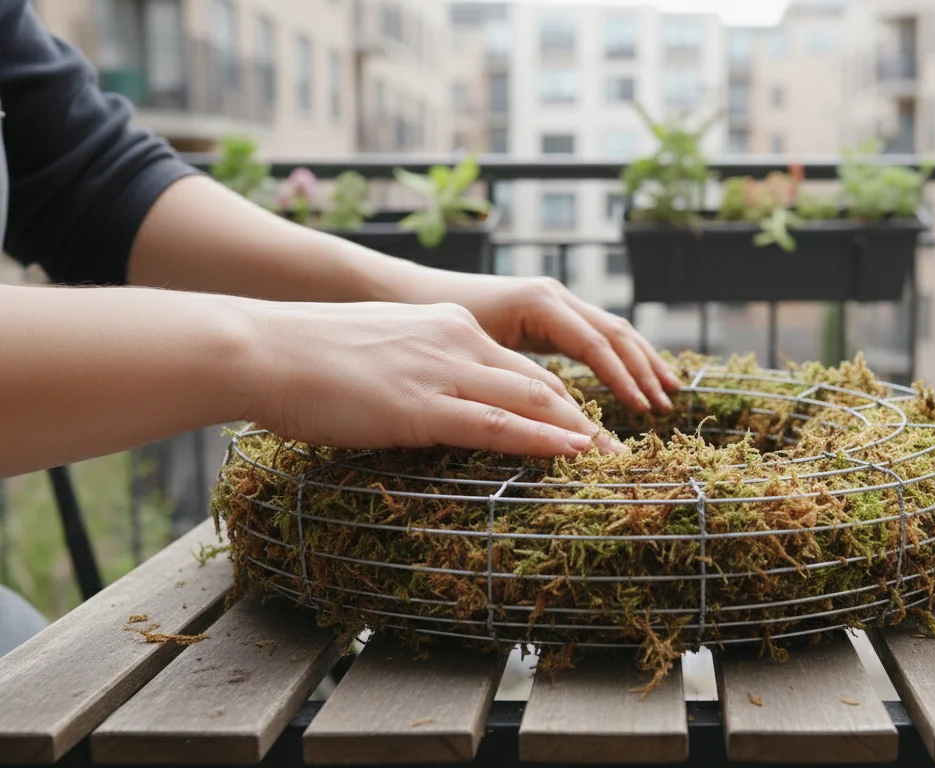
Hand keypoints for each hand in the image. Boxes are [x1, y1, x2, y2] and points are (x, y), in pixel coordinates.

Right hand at [246, 300, 626, 457]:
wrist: (260, 347)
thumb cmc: (308, 357)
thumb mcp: (383, 351)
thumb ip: (422, 370)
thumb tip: (436, 406)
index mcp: (449, 327)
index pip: (522, 367)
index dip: (563, 401)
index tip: (591, 428)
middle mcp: (456, 341)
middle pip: (541, 384)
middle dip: (586, 420)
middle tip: (619, 450)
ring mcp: (439, 372)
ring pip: (529, 402)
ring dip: (577, 434)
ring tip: (612, 461)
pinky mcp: (418, 406)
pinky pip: (494, 425)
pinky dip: (539, 440)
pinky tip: (570, 453)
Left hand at [410, 274, 679, 414]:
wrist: (402, 292)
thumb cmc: (429, 324)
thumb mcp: (473, 353)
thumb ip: (516, 379)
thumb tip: (551, 415)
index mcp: (538, 302)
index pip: (596, 343)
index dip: (622, 378)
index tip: (641, 411)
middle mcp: (551, 295)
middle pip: (613, 332)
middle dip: (643, 370)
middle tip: (665, 408)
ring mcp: (552, 300)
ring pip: (610, 330)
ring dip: (641, 362)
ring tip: (668, 393)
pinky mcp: (546, 312)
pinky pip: (594, 333)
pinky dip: (620, 356)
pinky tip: (634, 378)